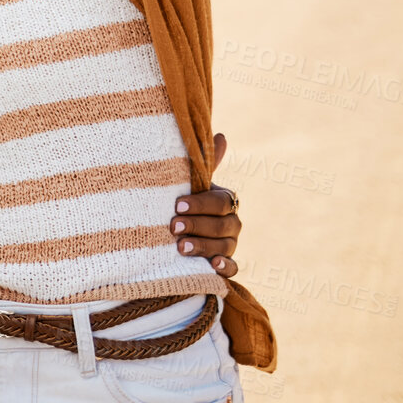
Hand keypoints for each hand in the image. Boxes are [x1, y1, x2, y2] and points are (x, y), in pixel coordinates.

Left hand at [169, 132, 242, 277]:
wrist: (169, 230)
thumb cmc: (179, 201)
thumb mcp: (188, 182)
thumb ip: (203, 162)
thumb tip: (222, 135)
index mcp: (224, 200)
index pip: (220, 201)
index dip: (200, 204)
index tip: (177, 205)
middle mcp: (231, 222)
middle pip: (225, 225)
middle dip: (199, 225)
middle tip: (173, 227)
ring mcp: (229, 245)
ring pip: (226, 246)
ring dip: (204, 247)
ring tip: (180, 247)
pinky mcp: (224, 265)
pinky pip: (233, 268)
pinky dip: (225, 267)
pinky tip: (213, 265)